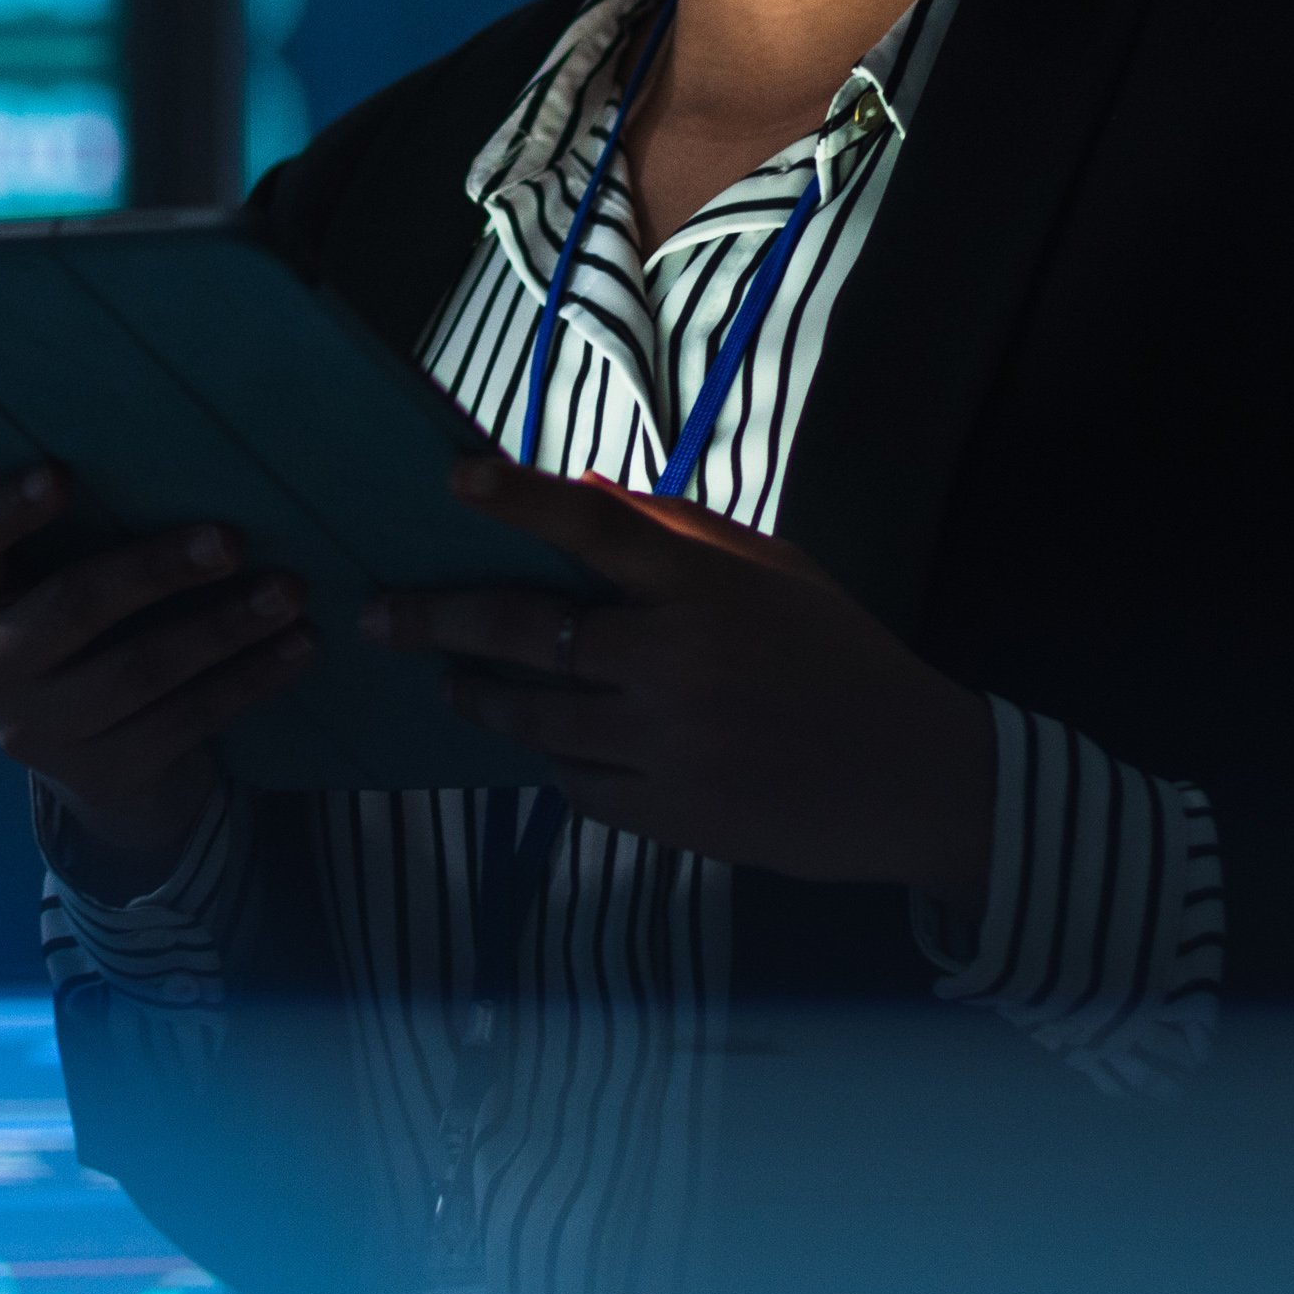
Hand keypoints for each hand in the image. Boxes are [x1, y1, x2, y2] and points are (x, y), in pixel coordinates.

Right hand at [0, 463, 315, 885]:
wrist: (88, 746)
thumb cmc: (81, 618)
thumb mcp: (53, 573)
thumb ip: (84, 527)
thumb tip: (182, 452)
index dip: (7, 509)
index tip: (59, 475)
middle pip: (74, 607)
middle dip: (157, 570)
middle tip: (232, 539)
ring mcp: (35, 730)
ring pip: (139, 670)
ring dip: (223, 628)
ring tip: (287, 592)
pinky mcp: (97, 774)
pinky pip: (183, 722)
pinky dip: (247, 681)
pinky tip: (294, 648)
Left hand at [364, 454, 991, 894]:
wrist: (914, 780)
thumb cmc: (838, 658)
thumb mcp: (777, 571)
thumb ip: (678, 529)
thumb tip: (577, 487)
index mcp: (707, 587)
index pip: (594, 525)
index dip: (517, 498)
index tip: (452, 478)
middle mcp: (675, 661)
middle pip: (526, 631)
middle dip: (438, 620)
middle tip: (380, 616)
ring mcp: (667, 745)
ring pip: (533, 719)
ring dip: (479, 699)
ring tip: (452, 686)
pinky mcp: (668, 814)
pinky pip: (575, 786)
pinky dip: (554, 762)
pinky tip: (547, 747)